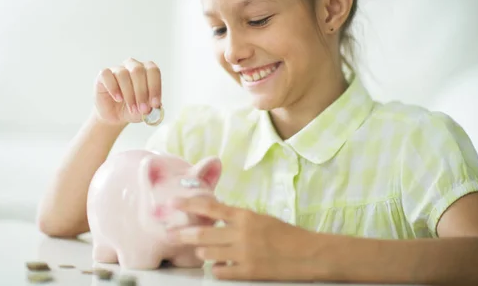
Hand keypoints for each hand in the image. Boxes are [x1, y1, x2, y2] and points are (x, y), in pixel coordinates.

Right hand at [94, 58, 161, 125]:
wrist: (116, 115)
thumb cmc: (134, 109)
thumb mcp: (146, 111)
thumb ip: (152, 107)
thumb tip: (155, 105)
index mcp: (146, 70)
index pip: (153, 71)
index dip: (155, 87)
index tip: (155, 104)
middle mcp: (132, 66)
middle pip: (138, 71)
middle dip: (142, 92)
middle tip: (142, 108)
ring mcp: (117, 69)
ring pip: (123, 74)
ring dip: (129, 94)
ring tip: (132, 108)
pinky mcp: (103, 75)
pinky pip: (107, 75)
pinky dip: (113, 88)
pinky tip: (118, 99)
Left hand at [166, 195, 324, 281]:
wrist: (308, 254)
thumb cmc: (285, 234)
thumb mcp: (259, 218)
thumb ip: (236, 219)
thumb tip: (212, 218)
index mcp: (244, 216)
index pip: (209, 206)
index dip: (188, 204)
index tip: (171, 203)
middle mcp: (241, 233)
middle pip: (202, 232)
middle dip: (182, 234)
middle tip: (169, 234)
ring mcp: (243, 254)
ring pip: (208, 253)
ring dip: (203, 252)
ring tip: (205, 250)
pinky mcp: (247, 272)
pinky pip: (220, 271)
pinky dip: (217, 268)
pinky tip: (221, 265)